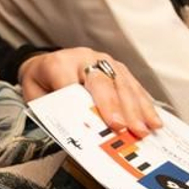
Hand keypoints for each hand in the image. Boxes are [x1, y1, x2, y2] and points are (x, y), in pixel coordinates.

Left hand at [18, 48, 162, 136]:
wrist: (45, 64)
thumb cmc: (41, 84)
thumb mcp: (35, 97)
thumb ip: (52, 111)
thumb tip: (76, 130)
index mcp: (59, 64)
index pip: (76, 84)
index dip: (93, 104)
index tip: (109, 123)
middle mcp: (84, 58)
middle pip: (104, 82)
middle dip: (118, 107)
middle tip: (128, 129)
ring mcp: (103, 61)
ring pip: (123, 84)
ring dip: (136, 109)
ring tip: (145, 129)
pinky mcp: (117, 68)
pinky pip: (133, 85)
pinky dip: (144, 103)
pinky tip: (152, 119)